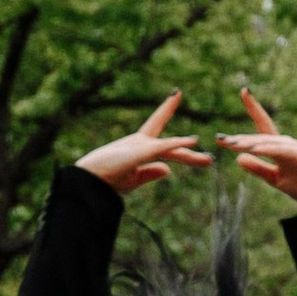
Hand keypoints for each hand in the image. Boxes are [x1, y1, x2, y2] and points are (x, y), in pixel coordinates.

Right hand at [78, 94, 212, 193]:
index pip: (161, 138)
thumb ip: (149, 173)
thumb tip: (168, 170)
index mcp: (138, 150)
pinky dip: (178, 143)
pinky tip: (193, 141)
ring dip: (190, 153)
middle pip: (171, 146)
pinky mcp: (140, 151)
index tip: (183, 114)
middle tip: (208, 158)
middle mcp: (141, 144)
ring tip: (209, 160)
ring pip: (171, 148)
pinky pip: (163, 147)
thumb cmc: (105, 180)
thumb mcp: (131, 178)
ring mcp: (141, 147)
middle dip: (189, 150)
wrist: (88, 181)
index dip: (172, 126)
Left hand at [218, 88, 296, 200]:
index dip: (253, 107)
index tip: (243, 91)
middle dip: (239, 138)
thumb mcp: (274, 178)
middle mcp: (284, 143)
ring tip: (232, 145)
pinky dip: (266, 149)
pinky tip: (253, 149)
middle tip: (220, 139)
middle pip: (258, 136)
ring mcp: (293, 148)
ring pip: (267, 142)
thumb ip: (257, 167)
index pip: (263, 124)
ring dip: (250, 143)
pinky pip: (280, 151)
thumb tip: (237, 158)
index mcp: (277, 147)